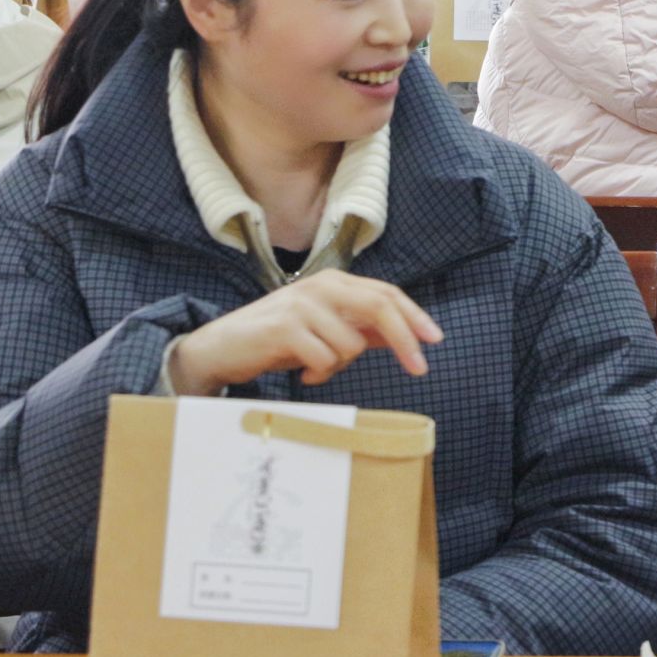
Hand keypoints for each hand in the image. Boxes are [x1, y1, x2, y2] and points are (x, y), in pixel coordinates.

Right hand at [168, 269, 444, 395]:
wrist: (221, 348)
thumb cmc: (276, 339)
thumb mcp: (324, 330)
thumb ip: (360, 328)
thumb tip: (403, 334)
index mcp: (334, 282)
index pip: (386, 294)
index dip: (414, 316)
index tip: (435, 340)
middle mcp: (320, 286)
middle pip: (380, 307)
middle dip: (405, 340)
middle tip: (420, 368)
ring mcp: (302, 304)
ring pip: (351, 344)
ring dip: (339, 365)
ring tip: (314, 366)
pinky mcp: (284, 327)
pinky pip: (324, 359)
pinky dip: (319, 373)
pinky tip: (301, 371)